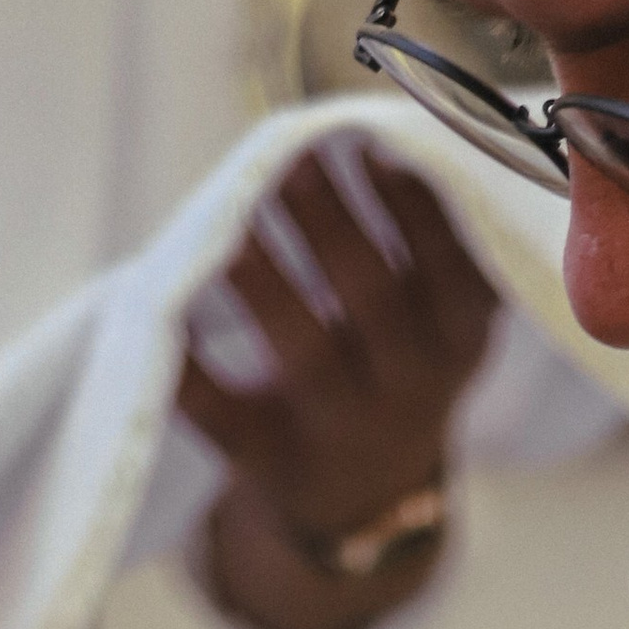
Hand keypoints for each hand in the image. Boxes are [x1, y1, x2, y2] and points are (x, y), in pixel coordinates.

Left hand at [179, 153, 496, 628]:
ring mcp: (344, 431)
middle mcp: (413, 386)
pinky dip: (190, 367)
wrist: (365, 501)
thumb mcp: (440, 314)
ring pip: (301, 346)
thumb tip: (359, 127)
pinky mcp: (276, 466)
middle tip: (287, 153)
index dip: (412, 202)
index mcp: (461, 336)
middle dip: (324, 215)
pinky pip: (224, 414)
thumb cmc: (392, 364)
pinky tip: (167, 305)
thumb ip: (422, 238)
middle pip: (368, 290)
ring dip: (260, 273)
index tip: (372, 142)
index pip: (451, 262)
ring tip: (229, 210)